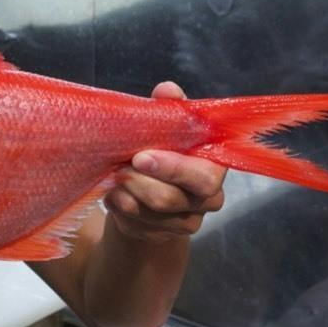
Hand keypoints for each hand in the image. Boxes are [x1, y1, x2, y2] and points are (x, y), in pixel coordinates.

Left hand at [104, 82, 227, 242]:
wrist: (151, 184)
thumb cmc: (163, 148)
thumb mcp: (167, 126)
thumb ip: (170, 108)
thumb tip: (167, 90)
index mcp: (214, 168)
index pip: (203, 178)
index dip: (172, 169)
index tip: (140, 156)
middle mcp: (208, 200)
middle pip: (170, 199)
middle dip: (139, 182)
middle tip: (119, 168)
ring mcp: (186, 222)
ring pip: (149, 215)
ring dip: (125, 194)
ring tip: (112, 178)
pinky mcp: (162, 236)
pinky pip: (136, 226)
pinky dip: (119, 207)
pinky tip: (113, 193)